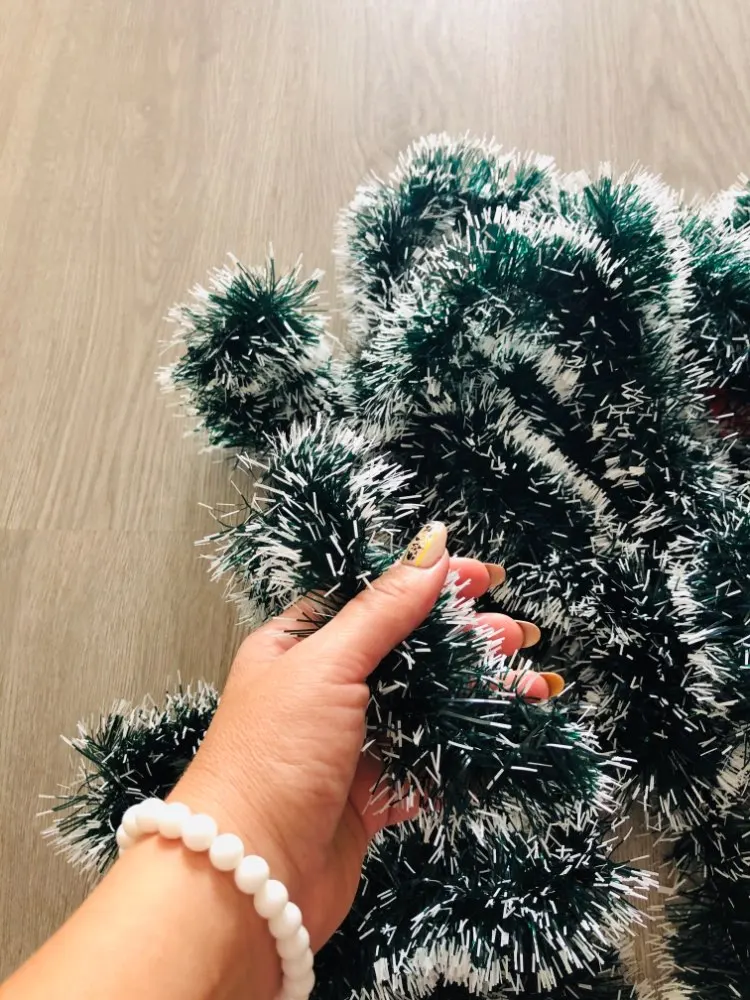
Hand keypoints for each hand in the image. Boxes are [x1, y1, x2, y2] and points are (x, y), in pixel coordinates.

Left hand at [174, 523, 563, 949]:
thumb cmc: (270, 759)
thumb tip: (430, 546)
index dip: (426, 583)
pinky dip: (464, 751)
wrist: (246, 881)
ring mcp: (346, 746)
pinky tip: (500, 738)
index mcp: (297, 648)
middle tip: (514, 634)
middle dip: (464, 641)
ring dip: (475, 695)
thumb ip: (383, 610)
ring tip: (529, 684)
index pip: (372, 598)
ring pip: (423, 708)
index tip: (481, 577)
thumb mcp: (326, 666)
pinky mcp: (367, 797)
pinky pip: (425, 764)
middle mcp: (320, 692)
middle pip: (407, 653)